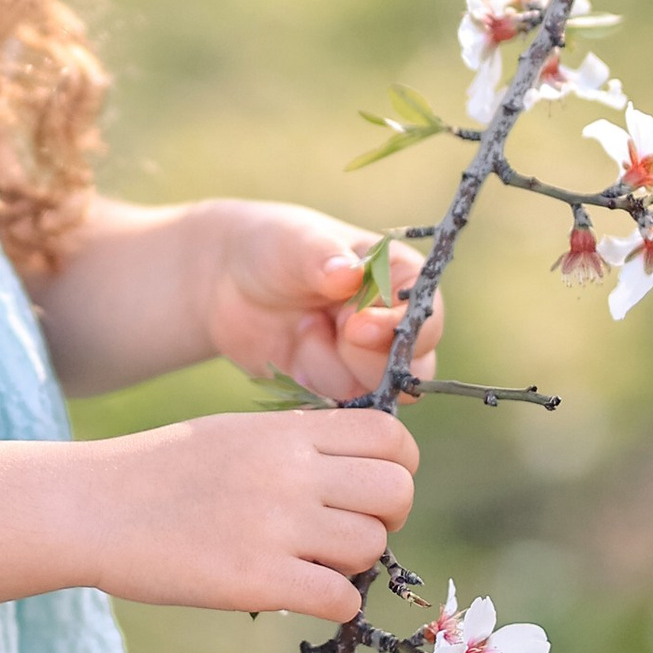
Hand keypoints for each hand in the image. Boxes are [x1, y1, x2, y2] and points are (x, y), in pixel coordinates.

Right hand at [79, 404, 420, 619]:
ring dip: (353, 565)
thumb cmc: (158, 473)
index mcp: (285, 432)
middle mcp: (290, 471)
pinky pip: (339, 599)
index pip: (392, 438)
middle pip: (396, 492)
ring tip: (311, 564)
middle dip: (386, 518)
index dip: (397, 468)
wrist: (89, 507)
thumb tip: (358, 472)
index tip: (367, 490)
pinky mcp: (256, 579)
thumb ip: (296, 446)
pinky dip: (333, 605)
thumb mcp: (232, 434)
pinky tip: (299, 595)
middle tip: (347, 534)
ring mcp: (276, 525)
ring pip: (371, 548)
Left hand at [197, 199, 443, 403]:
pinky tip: (290, 354)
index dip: (397, 329)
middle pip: (414, 369)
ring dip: (328, 367)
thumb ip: (324, 257)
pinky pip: (337, 410)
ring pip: (374, 394)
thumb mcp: (296, 242)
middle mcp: (392, 325)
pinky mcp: (335, 389)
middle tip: (320, 325)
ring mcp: (364, 362)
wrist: (226, 280)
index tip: (354, 326)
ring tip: (301, 327)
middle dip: (364, 358)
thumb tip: (349, 275)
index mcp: (401, 280)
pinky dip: (310, 388)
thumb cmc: (274, 247)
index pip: (426, 316)